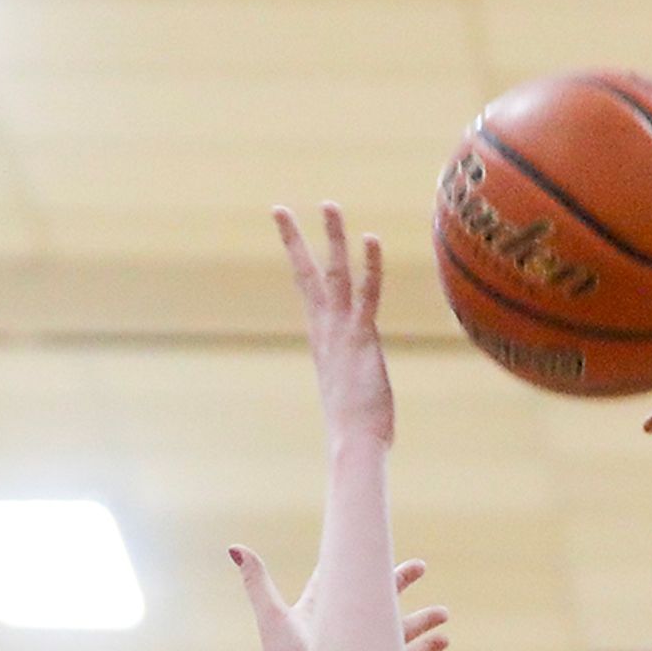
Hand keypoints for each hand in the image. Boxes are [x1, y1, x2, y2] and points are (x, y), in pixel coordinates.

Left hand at [227, 548, 448, 650]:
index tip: (369, 544)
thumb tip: (235, 547)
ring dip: (421, 621)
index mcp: (317, 612)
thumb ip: (256, 581)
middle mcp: (339, 633)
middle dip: (398, 584)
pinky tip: (444, 641)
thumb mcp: (271, 616)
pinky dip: (425, 650)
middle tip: (421, 568)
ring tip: (444, 614)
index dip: (352, 561)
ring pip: (394, 632)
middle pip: (373, 600)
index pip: (337, 579)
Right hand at [273, 202, 392, 446]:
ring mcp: (341, 333)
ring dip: (331, 238)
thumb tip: (359, 401)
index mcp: (322, 341)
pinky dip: (369, 266)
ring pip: (334, 274)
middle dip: (294, 241)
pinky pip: (366, 294)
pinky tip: (371, 239)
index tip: (287, 234)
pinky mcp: (362, 339)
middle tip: (280, 208)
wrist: (353, 446)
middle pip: (307, 275)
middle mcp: (325, 331)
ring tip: (328, 204)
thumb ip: (354, 387)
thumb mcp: (353, 399)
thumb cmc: (357, 433)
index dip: (298, 259)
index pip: (307, 291)